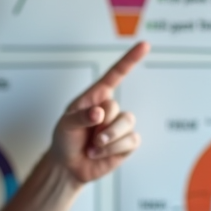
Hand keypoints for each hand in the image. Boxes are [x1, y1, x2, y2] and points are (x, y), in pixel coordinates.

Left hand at [49, 41, 148, 184]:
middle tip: (88, 135)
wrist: (69, 165)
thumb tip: (99, 113)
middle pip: (115, 107)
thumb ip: (81, 117)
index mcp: (96, 97)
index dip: (130, 60)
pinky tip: (99, 153)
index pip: (116, 75)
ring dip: (108, 138)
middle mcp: (110, 109)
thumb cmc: (65, 139)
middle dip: (100, 124)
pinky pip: (131, 141)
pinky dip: (113, 149)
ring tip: (93, 146)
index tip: (144, 45)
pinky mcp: (127, 143)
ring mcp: (120, 126)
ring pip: (127, 123)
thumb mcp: (65, 124)